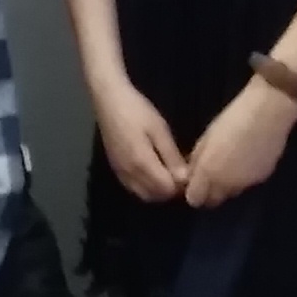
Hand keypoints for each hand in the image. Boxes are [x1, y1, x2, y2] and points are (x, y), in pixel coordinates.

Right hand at [93, 81, 188, 202]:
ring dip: (157, 189)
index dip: (180, 186)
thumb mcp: (159, 129)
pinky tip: (152, 170)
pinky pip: (132, 187)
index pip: (166, 190)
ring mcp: (120, 172)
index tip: (188, 172)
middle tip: (179, 172)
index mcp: (142, 163)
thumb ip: (171, 156)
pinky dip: (145, 186)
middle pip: (155, 196)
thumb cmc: (137, 111)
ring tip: (167, 171)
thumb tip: (184, 179)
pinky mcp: (115, 168)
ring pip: (143, 194)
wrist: (109, 100)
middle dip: (169, 190)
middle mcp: (129, 173)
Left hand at [183, 79, 296, 209]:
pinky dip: (242, 178)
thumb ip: (197, 160)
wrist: (269, 113)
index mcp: (209, 173)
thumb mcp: (207, 137)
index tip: (193, 181)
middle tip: (208, 175)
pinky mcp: (262, 179)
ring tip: (228, 165)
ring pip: (231, 194)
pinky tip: (245, 161)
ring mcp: (246, 184)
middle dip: (208, 192)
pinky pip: (247, 185)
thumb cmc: (233, 119)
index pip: (195, 199)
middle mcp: (227, 185)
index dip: (193, 192)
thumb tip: (191, 173)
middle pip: (213, 201)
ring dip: (226, 186)